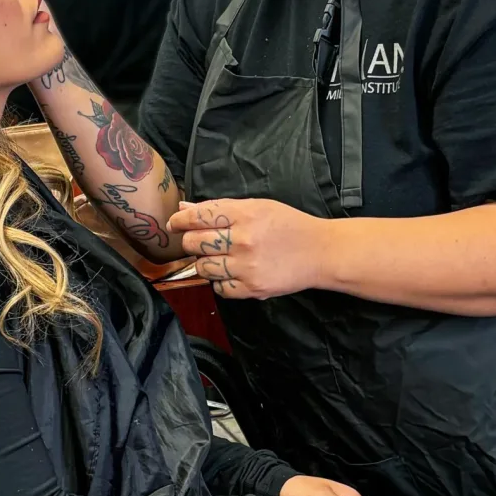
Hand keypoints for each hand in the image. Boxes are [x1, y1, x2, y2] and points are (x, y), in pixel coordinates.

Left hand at [166, 198, 327, 298]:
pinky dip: (220, 281)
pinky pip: (219, 288)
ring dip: (205, 262)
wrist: (320, 252)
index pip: (198, 217)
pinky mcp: (251, 289)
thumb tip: (184, 207)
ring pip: (203, 267)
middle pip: (194, 243)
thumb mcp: (257, 206)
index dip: (180, 220)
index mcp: (244, 214)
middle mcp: (243, 240)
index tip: (174, 223)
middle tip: (198, 241)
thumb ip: (220, 207)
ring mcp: (246, 267)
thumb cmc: (289, 225)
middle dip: (190, 241)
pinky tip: (231, 272)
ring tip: (218, 257)